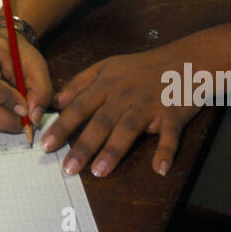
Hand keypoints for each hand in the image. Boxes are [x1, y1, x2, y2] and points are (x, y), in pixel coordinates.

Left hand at [41, 51, 199, 178]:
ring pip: (128, 128)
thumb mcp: (107, 66)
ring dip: (114, 150)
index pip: (80, 106)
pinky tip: (159, 169)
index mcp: (107, 84)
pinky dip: (166, 151)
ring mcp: (150, 104)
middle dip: (83, 145)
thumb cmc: (141, 68)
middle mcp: (125, 95)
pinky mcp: (173, 113)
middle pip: (101, 121)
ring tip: (98, 171)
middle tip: (68, 168)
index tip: (46, 145)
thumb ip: (80, 83)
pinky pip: (170, 134)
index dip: (63, 125)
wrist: (184, 60)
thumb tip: (56, 101)